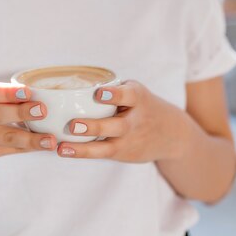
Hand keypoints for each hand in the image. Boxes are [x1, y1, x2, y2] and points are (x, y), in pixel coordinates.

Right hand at [0, 79, 58, 158]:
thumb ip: (2, 93)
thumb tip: (38, 93)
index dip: (9, 93)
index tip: (28, 91)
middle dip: (21, 113)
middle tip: (42, 110)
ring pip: (7, 137)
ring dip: (31, 139)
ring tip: (50, 140)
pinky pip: (12, 149)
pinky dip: (29, 147)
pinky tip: (44, 145)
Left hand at [56, 80, 184, 161]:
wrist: (172, 134)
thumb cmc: (142, 106)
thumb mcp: (135, 92)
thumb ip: (113, 89)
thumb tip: (74, 81)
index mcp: (138, 98)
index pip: (128, 95)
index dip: (114, 95)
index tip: (99, 93)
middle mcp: (135, 121)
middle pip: (117, 126)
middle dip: (95, 126)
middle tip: (73, 124)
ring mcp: (129, 140)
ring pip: (107, 146)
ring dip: (84, 147)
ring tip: (63, 147)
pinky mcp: (123, 153)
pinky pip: (102, 153)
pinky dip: (83, 152)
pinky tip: (65, 150)